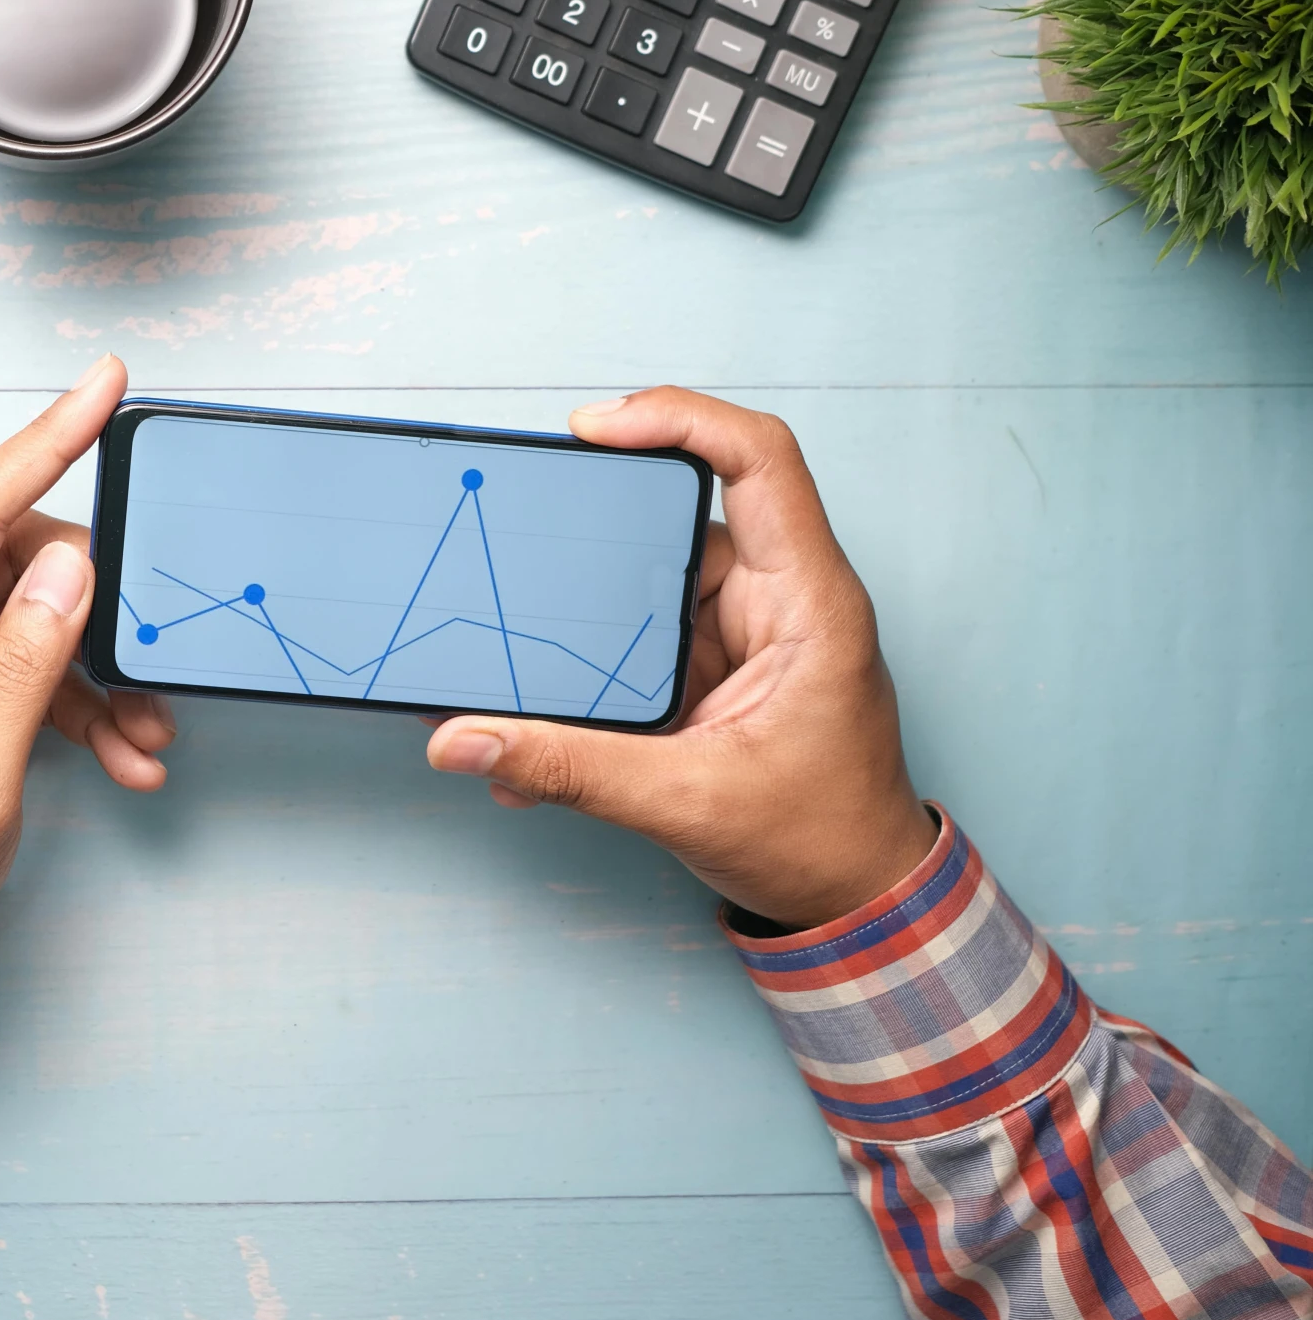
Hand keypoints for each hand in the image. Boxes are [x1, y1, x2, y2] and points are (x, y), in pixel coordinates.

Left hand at [0, 356, 176, 1118]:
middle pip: (8, 562)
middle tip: (161, 669)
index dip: (45, 439)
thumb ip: (24, 666)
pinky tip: (115, 756)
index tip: (105, 383)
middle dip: (95, 607)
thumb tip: (72, 567)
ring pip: (16, 619)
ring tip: (146, 742)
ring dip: (88, 674)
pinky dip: (58, 702)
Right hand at [426, 388, 935, 930]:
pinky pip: (638, 637)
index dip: (678, 419)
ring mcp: (743, 630)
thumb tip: (465, 741)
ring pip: (647, 578)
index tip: (595, 428)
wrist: (855, 901)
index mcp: (808, 603)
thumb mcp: (684, 802)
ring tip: (515, 625)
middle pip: (679, 514)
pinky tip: (538, 704)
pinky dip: (586, 665)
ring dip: (581, 610)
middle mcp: (778, 599)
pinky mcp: (712, 666)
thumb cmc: (820, 841)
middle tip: (521, 524)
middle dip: (596, 525)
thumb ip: (567, 768)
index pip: (758, 460)